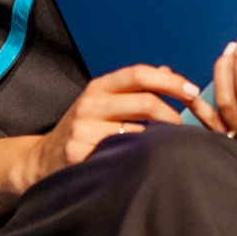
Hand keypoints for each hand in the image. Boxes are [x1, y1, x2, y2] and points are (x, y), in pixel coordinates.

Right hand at [26, 64, 200, 184]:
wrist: (43, 160)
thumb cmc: (84, 129)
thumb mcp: (104, 102)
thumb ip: (134, 88)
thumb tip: (167, 72)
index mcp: (99, 86)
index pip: (139, 74)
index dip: (170, 81)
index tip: (193, 91)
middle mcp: (91, 103)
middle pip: (145, 102)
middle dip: (173, 115)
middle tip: (185, 129)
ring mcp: (84, 129)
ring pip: (138, 132)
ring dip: (160, 141)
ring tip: (169, 148)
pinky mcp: (80, 154)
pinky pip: (122, 155)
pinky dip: (140, 158)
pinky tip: (146, 163)